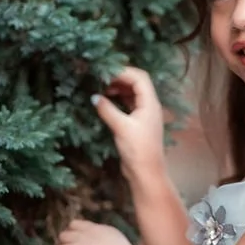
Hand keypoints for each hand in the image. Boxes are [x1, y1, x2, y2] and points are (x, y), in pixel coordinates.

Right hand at [92, 66, 165, 183]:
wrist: (146, 172)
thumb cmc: (137, 149)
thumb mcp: (121, 127)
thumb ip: (107, 109)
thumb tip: (94, 97)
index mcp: (150, 103)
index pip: (140, 78)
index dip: (123, 72)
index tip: (105, 73)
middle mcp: (149, 106)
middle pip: (137, 84)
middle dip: (120, 78)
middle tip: (101, 79)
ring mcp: (144, 115)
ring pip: (132, 94)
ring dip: (119, 89)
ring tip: (102, 89)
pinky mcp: (137, 124)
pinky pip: (129, 105)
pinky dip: (118, 100)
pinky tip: (106, 102)